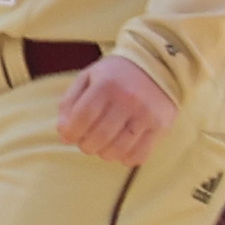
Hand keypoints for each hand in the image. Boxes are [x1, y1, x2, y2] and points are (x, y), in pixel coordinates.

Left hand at [54, 54, 177, 165]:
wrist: (157, 66)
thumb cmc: (114, 76)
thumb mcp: (87, 78)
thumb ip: (70, 102)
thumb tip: (63, 132)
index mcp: (106, 85)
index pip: (83, 117)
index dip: (71, 132)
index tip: (68, 136)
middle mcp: (128, 99)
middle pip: (100, 136)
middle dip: (86, 146)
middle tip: (85, 143)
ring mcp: (146, 114)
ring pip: (119, 149)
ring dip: (104, 154)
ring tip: (101, 146)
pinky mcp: (161, 126)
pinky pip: (140, 154)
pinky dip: (125, 158)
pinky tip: (120, 149)